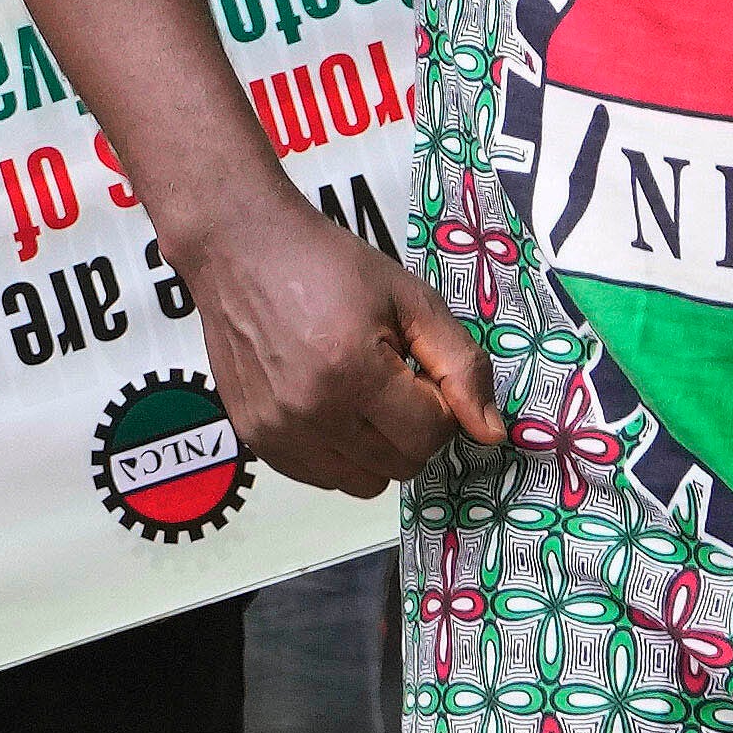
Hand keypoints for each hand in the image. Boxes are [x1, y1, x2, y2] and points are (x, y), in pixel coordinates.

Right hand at [173, 189, 503, 496]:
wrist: (241, 249)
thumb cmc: (328, 265)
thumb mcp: (410, 299)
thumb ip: (460, 364)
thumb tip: (492, 433)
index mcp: (350, 371)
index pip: (430, 434)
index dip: (441, 404)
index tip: (419, 369)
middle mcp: (309, 412)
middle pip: (401, 464)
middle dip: (413, 428)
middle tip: (393, 379)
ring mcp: (277, 432)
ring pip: (364, 483)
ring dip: (378, 447)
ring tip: (360, 394)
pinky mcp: (256, 440)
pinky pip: (323, 478)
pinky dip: (340, 453)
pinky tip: (330, 405)